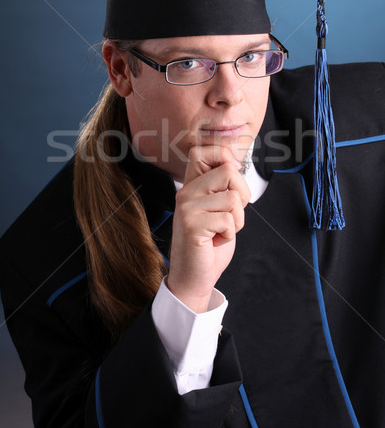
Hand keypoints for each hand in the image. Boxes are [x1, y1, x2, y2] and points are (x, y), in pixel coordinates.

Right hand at [167, 145, 250, 312]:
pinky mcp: (192, 225)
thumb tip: (234, 161)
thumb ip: (224, 186)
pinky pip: (228, 219)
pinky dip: (230, 233)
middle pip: (228, 170)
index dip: (225, 158)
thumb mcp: (219, 208)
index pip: (203, 151)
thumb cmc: (210, 243)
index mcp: (191, 185)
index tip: (230, 183)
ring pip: (232, 197)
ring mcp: (187, 208)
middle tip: (230, 215)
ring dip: (237, 220)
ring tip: (221, 231)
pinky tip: (215, 240)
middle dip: (241, 194)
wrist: (193, 277)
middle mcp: (186, 192)